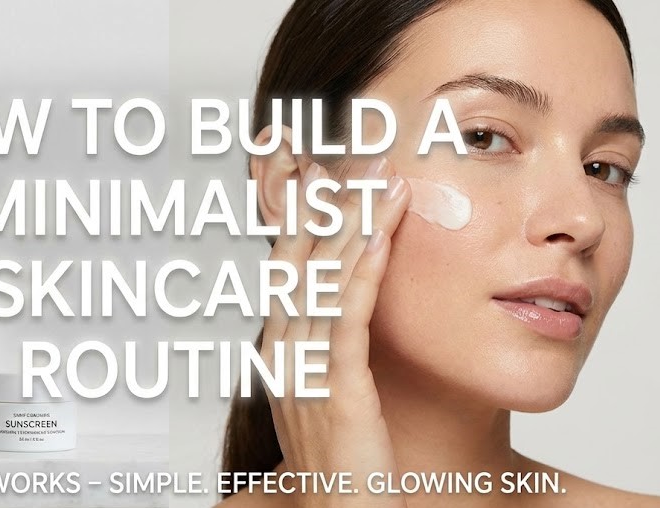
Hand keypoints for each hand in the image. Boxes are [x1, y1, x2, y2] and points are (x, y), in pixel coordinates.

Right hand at [262, 157, 409, 507]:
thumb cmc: (342, 464)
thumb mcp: (327, 393)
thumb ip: (327, 348)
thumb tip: (341, 309)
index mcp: (277, 349)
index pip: (286, 265)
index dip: (298, 216)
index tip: (316, 171)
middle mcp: (281, 351)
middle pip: (296, 258)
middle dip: (319, 203)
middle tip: (346, 151)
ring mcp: (302, 367)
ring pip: (320, 277)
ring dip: (350, 221)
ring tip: (378, 174)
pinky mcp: (334, 386)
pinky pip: (346, 314)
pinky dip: (362, 267)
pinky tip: (381, 232)